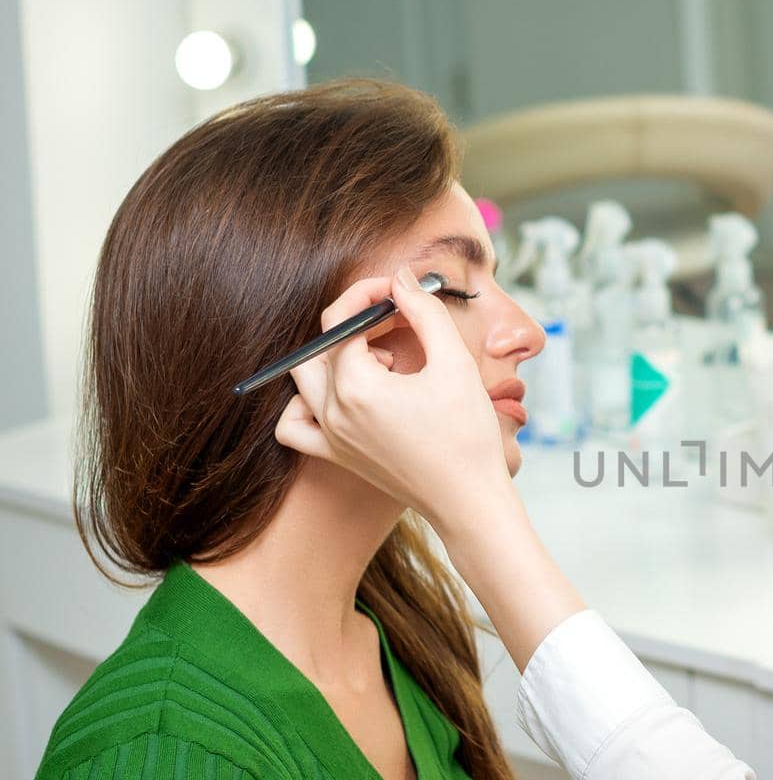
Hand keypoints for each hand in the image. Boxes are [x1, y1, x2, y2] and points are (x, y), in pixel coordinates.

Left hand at [274, 264, 514, 528]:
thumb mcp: (454, 363)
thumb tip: (401, 278)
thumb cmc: (468, 435)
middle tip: (398, 318)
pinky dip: (307, 402)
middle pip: (321, 343)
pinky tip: (344, 395)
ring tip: (383, 362)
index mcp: (356, 386)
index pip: (343, 320)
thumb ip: (424, 312)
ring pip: (304, 377)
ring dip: (336, 356)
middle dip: (356, 320)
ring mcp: (329, 437)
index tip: (401, 290)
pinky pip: (296, 423)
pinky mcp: (336, 456)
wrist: (470, 501)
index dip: (370, 295)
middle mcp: (332, 411)